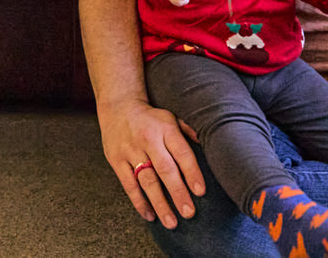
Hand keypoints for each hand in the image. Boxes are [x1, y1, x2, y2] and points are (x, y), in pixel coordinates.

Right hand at [98, 97, 204, 228]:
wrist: (118, 105)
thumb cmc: (151, 118)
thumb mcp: (171, 118)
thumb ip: (189, 132)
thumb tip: (212, 146)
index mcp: (165, 129)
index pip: (182, 153)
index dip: (192, 173)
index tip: (200, 192)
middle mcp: (148, 139)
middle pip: (165, 169)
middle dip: (178, 193)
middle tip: (189, 213)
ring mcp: (130, 150)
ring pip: (146, 180)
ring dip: (159, 203)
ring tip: (171, 223)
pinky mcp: (116, 159)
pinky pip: (128, 184)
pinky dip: (139, 201)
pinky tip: (149, 215)